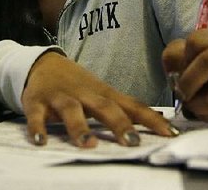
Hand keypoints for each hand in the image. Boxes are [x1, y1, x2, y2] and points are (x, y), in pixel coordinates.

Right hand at [21, 51, 177, 147]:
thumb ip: (124, 109)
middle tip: (133, 143)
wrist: (42, 63)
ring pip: (71, 111)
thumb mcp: (102, 93)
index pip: (132, 106)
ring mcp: (60, 97)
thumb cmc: (78, 84)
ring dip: (80, 127)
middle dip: (119, 124)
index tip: (171, 133)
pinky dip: (38, 127)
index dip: (152, 119)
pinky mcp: (37, 102)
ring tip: (89, 144)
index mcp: (103, 94)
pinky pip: (37, 115)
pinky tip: (41, 141)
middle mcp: (85, 94)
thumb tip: (159, 122)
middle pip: (104, 107)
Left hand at [161, 28, 207, 122]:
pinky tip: (205, 111)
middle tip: (181, 93)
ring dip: (196, 104)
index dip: (182, 59)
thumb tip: (177, 74)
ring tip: (192, 104)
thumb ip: (174, 57)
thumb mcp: (180, 55)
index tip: (179, 70)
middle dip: (189, 81)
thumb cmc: (197, 66)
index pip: (197, 41)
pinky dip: (206, 117)